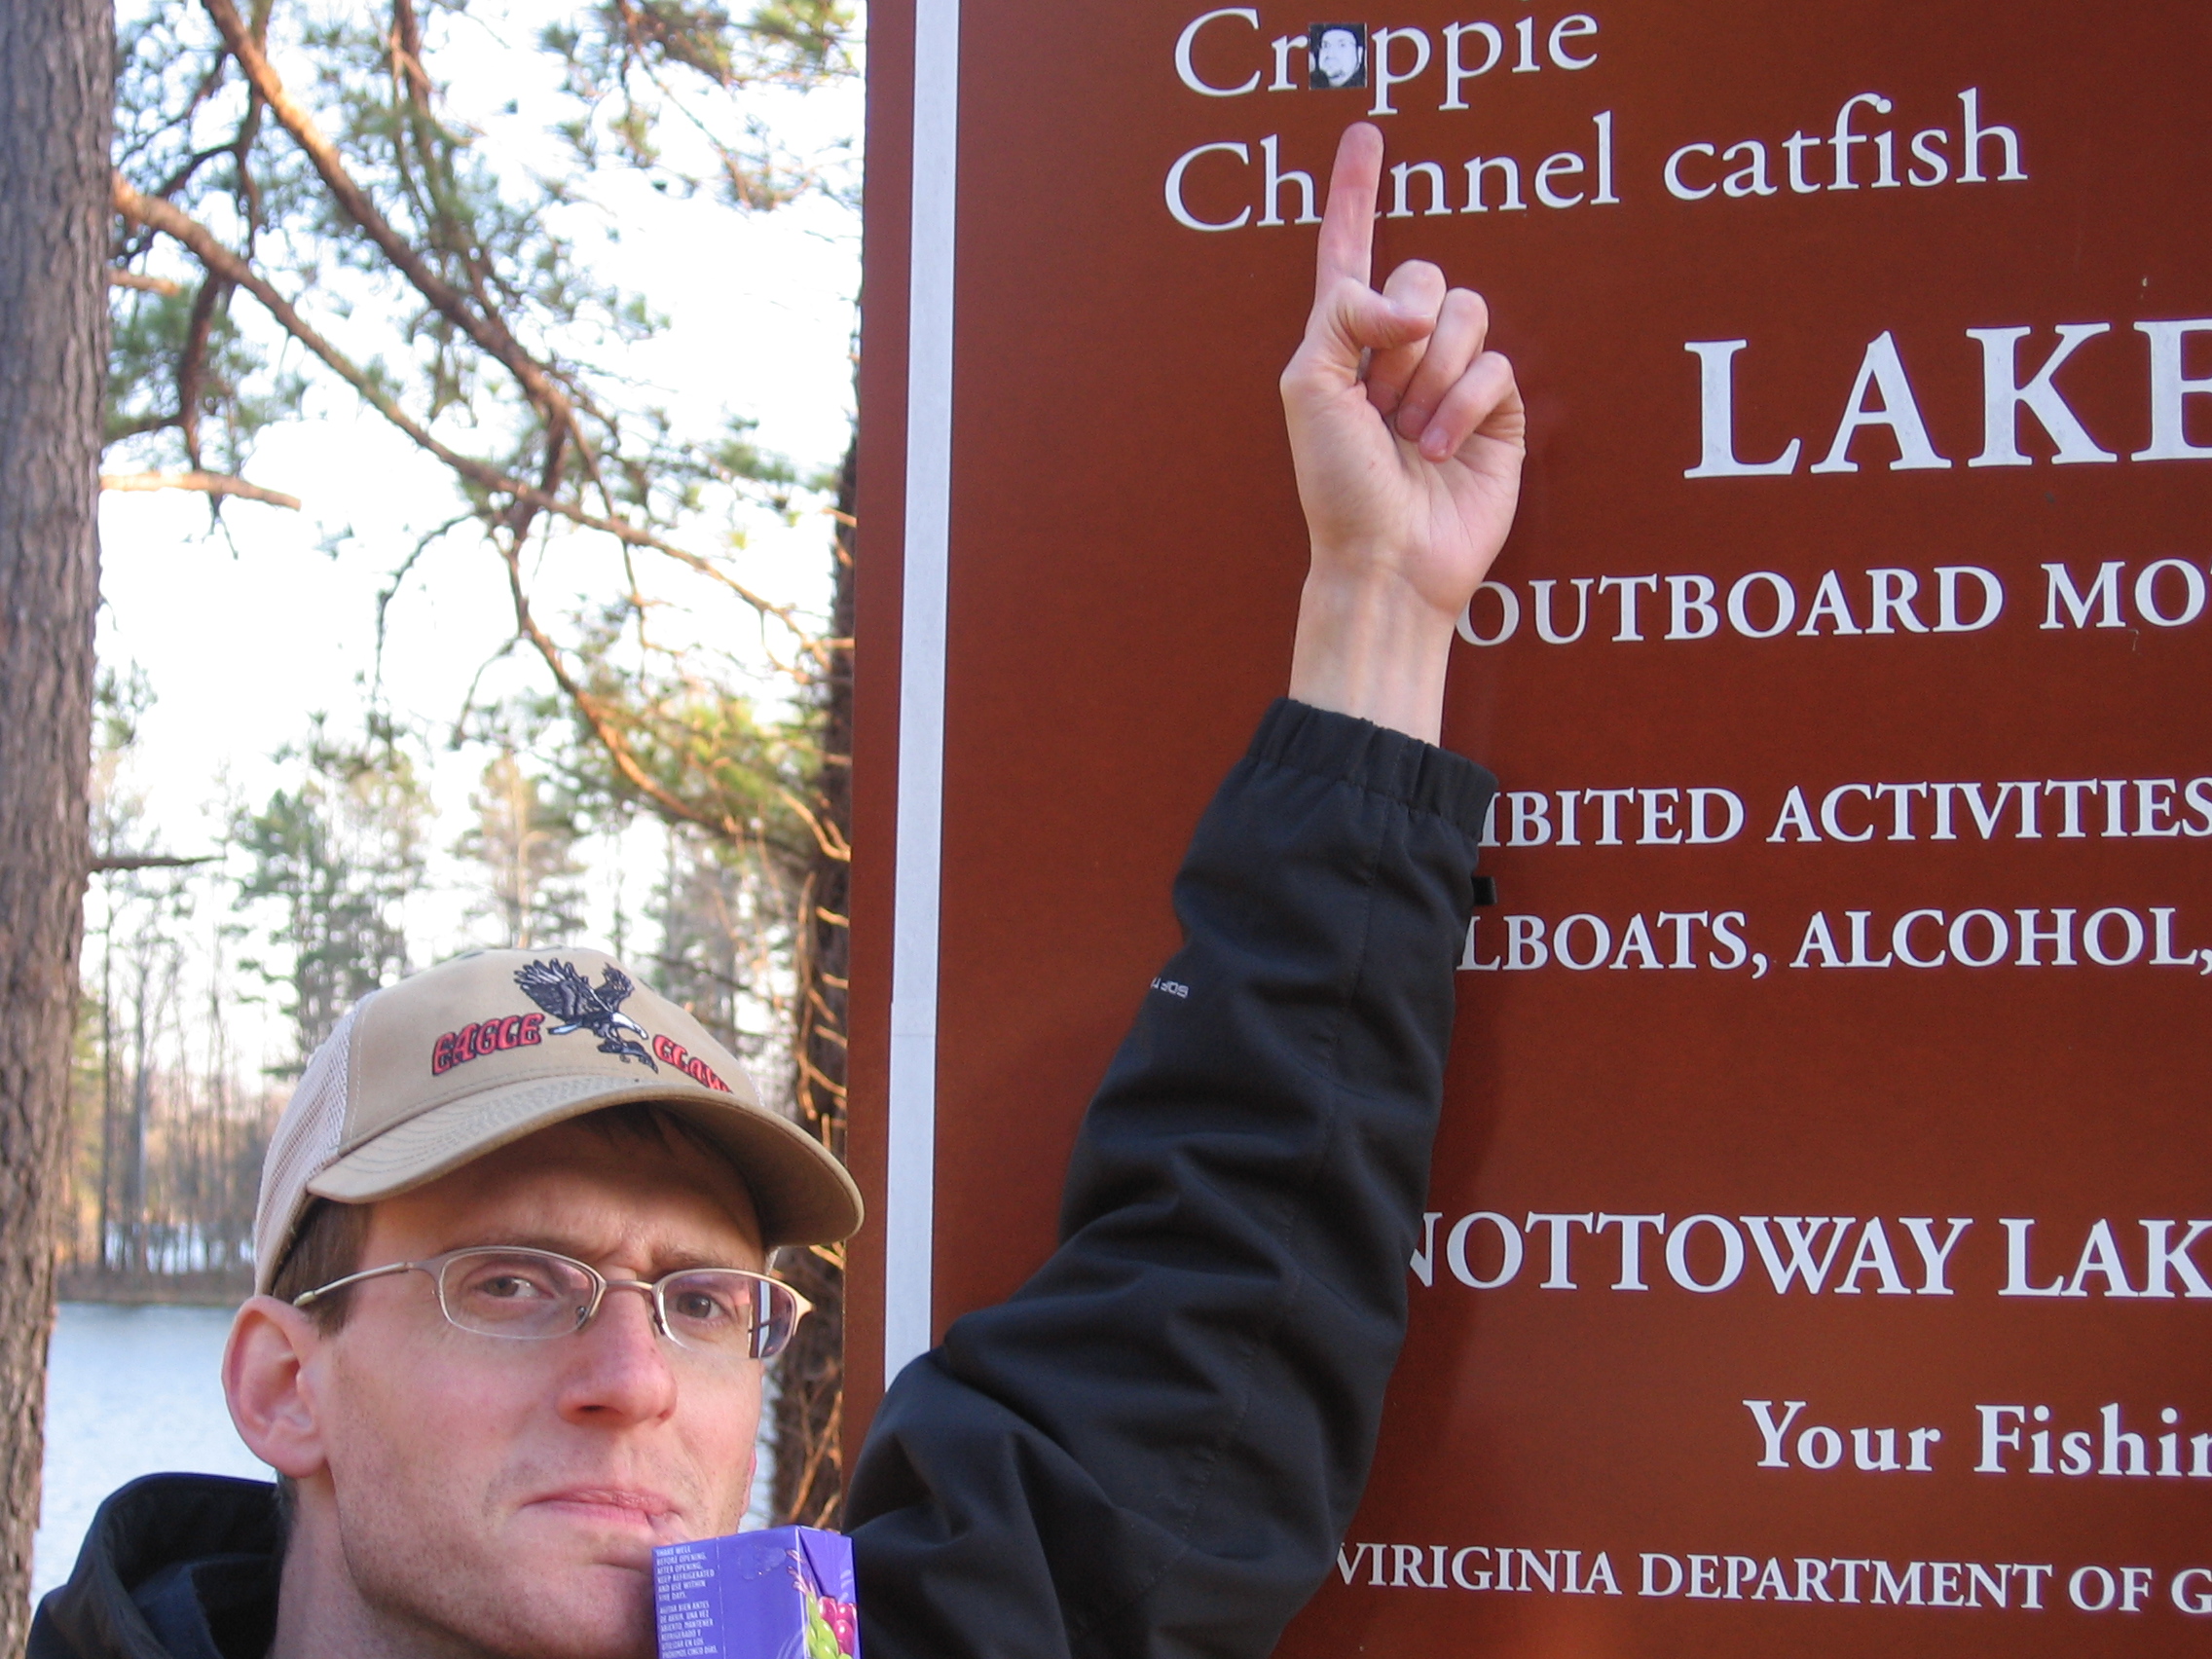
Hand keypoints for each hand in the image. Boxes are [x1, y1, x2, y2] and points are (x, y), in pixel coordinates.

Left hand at [1282, 122, 1525, 743]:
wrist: (1386, 558)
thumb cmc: (1337, 485)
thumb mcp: (1310, 386)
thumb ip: (1344, 313)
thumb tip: (1412, 302)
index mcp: (1344, 340)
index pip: (1352, 249)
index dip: (1358, 191)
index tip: (1366, 132)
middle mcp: (1401, 351)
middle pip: (1427, 275)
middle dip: (1402, 335)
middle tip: (1380, 400)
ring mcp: (1453, 379)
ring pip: (1468, 316)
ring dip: (1431, 377)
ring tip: (1409, 435)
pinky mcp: (1497, 411)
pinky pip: (1498, 365)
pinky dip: (1463, 405)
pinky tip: (1440, 447)